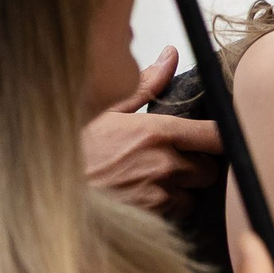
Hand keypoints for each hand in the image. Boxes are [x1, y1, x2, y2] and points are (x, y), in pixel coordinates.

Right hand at [80, 50, 221, 215]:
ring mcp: (159, 192)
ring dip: (182, 190)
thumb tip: (170, 55)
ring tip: (154, 182)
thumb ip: (147, 86)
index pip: (217, 134)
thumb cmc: (79, 149)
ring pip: (193, 194)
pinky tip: (144, 199)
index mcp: (158, 132)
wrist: (52, 189)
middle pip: (209, 169)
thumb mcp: (109, 112)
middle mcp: (165, 163)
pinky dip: (167, 209)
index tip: (216, 139)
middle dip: (197, 167)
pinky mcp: (151, 217)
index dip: (221, 138)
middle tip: (173, 163)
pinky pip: (175, 213)